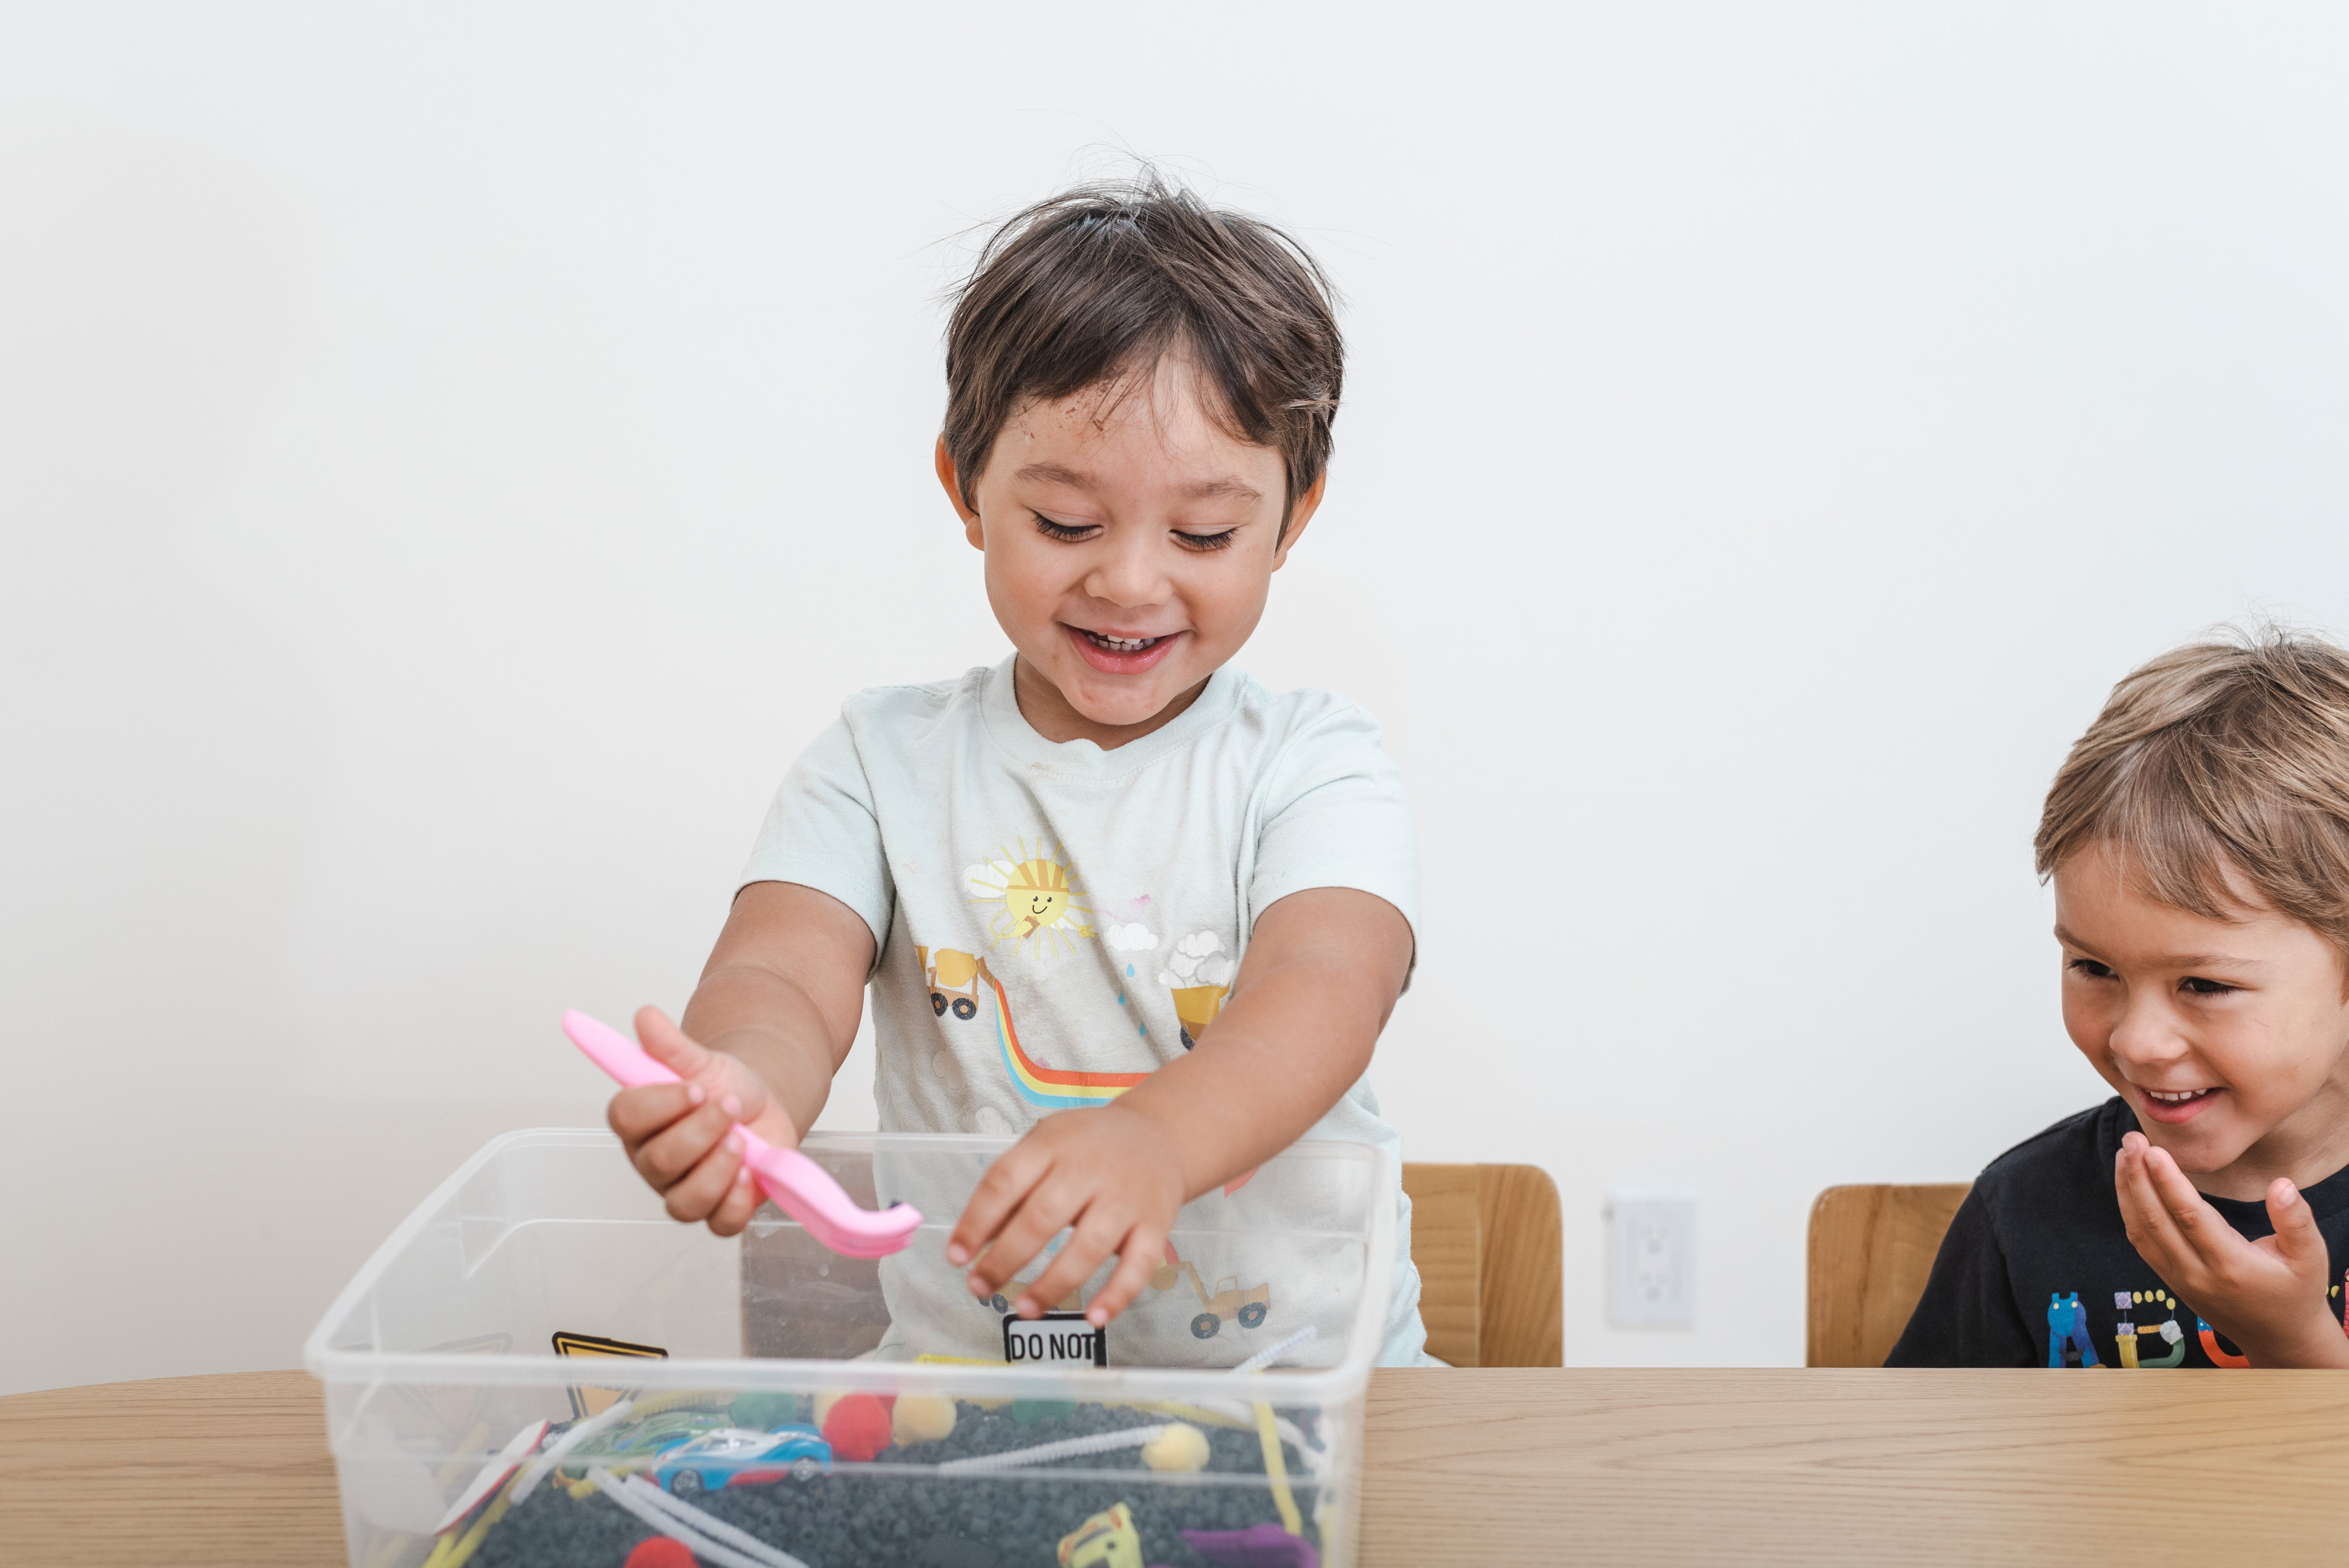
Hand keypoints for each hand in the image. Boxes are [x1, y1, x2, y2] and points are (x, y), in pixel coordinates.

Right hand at [606, 1006, 800, 1238]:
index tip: (696, 1086)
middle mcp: (652, 1161)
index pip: (625, 1117)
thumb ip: (671, 1046)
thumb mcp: (703, 1062)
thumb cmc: (723, 1088)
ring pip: (685, 1202)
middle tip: (731, 1105)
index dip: (660, 1103)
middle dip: (701, 1130)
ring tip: (741, 1140)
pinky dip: (736, 1201)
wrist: (762, 1109)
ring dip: (717, 1169)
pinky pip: (720, 1224)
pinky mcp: (718, 1211)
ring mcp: (683, 1191)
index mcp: (639, 1122)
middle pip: (659, 1161)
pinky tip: (750, 1173)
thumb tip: (645, 1016)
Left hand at [945, 1103, 1187, 1327]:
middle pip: (1043, 1217)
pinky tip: (1093, 1317)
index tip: (956, 1257)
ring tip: (1024, 1309)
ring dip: (1052, 1284)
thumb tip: (973, 1244)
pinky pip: (1138, 1266)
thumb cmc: (1089, 1147)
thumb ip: (1012, 1189)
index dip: (976, 1222)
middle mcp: (1091, 1169)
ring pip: (1089, 1247)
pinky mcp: (1156, 1225)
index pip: (1005, 1181)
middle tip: (979, 1287)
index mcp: (1053, 1144)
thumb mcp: (1046, 1145)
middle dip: (1005, 1259)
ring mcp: (1126, 1199)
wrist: (1160, 1135)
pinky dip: (1117, 1295)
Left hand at [2114, 1130, 2348, 1366]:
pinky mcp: (2169, 1279)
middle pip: (2156, 1220)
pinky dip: (2129, 1210)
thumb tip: (2281, 1184)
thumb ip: (2296, 1221)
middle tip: (2131, 1138)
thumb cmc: (2297, 1292)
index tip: (2151, 1149)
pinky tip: (2128, 1183)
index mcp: (2231, 1265)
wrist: (2280, 1339)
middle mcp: (2196, 1274)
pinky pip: (2141, 1242)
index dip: (2167, 1181)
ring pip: (2141, 1230)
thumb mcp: (2311, 1257)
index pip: (2190, 1216)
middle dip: (2138, 1176)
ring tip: (2123, 1152)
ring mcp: (2178, 1279)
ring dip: (2128, 1190)